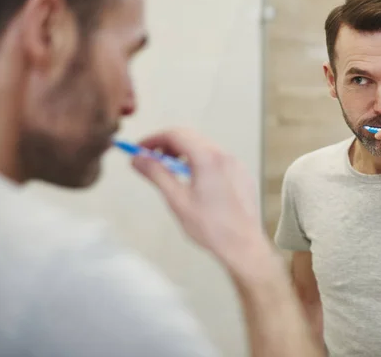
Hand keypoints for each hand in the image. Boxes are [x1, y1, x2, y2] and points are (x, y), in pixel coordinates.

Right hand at [131, 128, 266, 269]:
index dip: (154, 139)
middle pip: (191, 137)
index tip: (140, 149)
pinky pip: (217, 159)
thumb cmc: (211, 227)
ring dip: (184, 152)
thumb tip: (138, 159)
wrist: (243, 246)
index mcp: (208, 158)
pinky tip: (193, 180)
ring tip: (170, 170)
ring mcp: (236, 164)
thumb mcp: (177, 200)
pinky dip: (200, 161)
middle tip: (151, 159)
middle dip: (168, 144)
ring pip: (205, 147)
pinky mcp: (242, 174)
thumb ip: (156, 174)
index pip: (176, 134)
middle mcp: (224, 156)